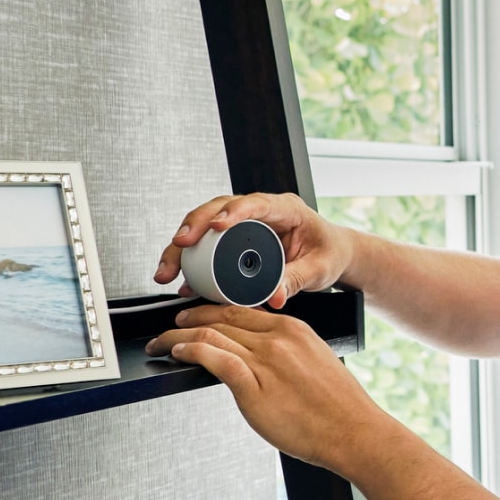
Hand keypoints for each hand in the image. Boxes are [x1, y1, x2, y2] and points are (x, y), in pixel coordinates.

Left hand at [144, 304, 386, 471]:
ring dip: (177, 336)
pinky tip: (177, 353)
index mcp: (293, 328)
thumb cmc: (339, 407)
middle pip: (221, 317)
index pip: (241, 309)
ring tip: (162, 342)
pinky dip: (189, 351)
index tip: (199, 316)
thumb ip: (287, 354)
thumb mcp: (316, 363)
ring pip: (210, 335)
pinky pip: (213, 359)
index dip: (212, 310)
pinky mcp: (254, 387)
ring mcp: (265, 362)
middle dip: (190, 318)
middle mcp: (277, 339)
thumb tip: (260, 359)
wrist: (353, 432)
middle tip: (173, 324)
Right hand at [154, 192, 353, 308]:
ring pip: (206, 229)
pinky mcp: (236, 242)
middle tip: (179, 245)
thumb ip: (296, 280)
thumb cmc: (328, 252)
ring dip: (183, 248)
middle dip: (194, 227)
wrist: (331, 254)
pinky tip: (183, 283)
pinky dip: (193, 265)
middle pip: (218, 210)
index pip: (255, 203)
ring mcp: (245, 226)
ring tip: (168, 271)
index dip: (232, 211)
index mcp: (285, 209)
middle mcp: (260, 212)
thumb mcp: (319, 269)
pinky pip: (209, 249)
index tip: (216, 225)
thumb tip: (274, 296)